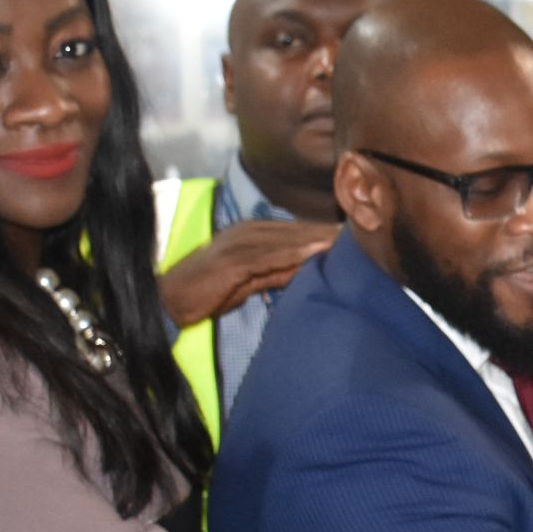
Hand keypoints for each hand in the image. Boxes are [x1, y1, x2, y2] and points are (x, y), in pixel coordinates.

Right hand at [159, 219, 338, 327]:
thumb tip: (308, 268)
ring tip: (346, 241)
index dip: (323, 234)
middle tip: (363, 232)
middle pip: (294, 232)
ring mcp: (238, 245)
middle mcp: (246, 233)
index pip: (294, 232)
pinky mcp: (231, 262)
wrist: (169, 300)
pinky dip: (290, 254)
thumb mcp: (251, 281)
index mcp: (252, 235)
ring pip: (284, 240)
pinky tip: (313, 253)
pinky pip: (265, 257)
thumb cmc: (208, 292)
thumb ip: (277, 272)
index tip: (354, 236)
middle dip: (327, 233)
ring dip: (315, 240)